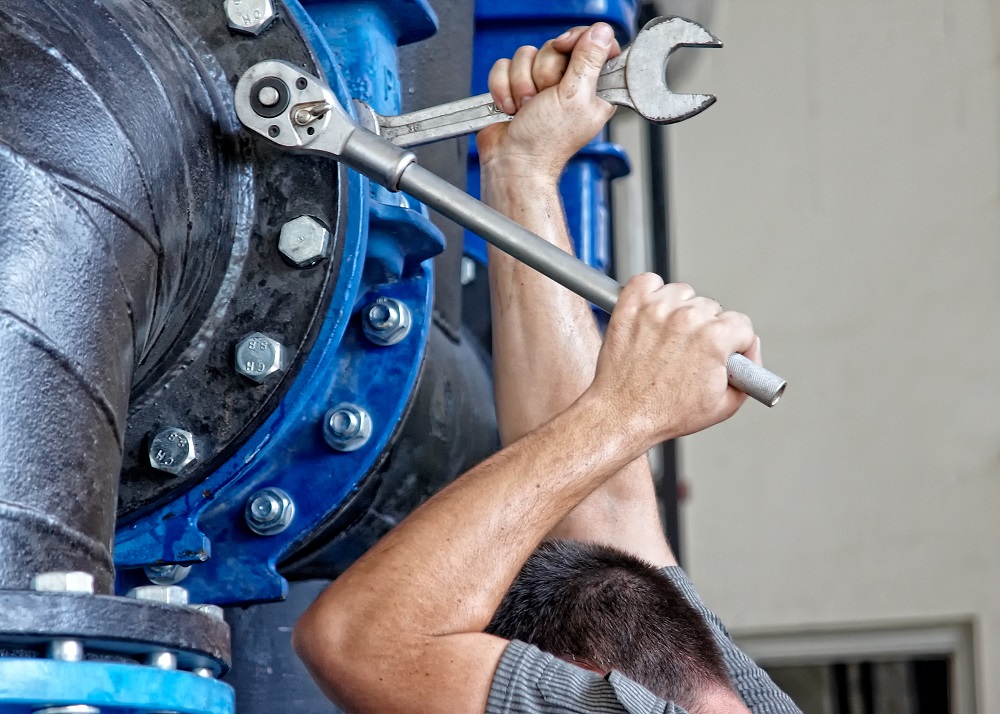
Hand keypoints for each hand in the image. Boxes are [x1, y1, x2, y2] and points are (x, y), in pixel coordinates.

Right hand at [476, 23, 621, 181]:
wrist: (512, 162)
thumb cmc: (546, 144)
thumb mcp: (575, 98)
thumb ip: (589, 61)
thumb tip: (601, 32)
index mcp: (593, 87)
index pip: (593, 41)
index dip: (578, 41)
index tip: (567, 52)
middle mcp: (568, 83)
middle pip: (555, 46)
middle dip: (544, 73)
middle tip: (546, 98)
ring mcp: (540, 85)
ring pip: (526, 54)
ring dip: (521, 84)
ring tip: (528, 109)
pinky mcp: (514, 86)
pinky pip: (504, 66)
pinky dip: (503, 88)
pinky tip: (512, 109)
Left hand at [586, 274, 760, 446]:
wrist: (622, 414)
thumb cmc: (666, 413)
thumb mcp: (725, 405)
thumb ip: (749, 374)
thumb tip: (749, 353)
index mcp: (714, 337)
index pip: (741, 324)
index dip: (736, 342)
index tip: (724, 352)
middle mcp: (686, 318)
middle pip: (711, 308)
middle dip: (706, 329)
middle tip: (691, 353)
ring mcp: (656, 309)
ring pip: (682, 293)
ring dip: (680, 310)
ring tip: (670, 338)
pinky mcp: (630, 306)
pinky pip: (648, 281)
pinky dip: (652, 293)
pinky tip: (653, 314)